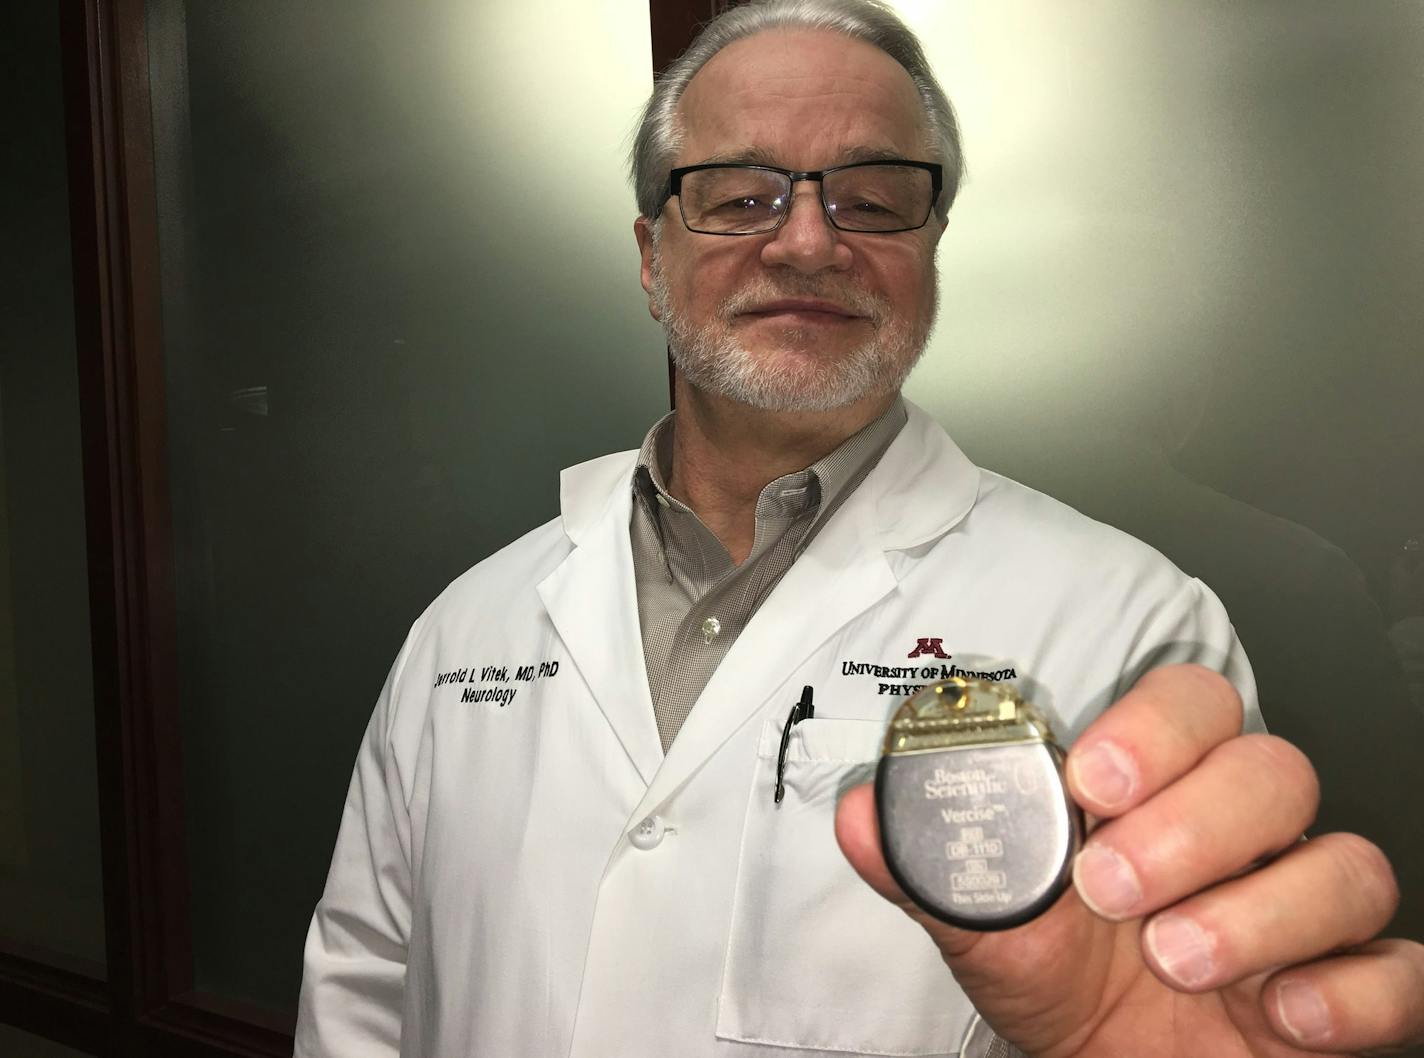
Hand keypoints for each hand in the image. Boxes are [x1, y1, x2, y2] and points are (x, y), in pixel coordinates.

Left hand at [835, 664, 1423, 1056]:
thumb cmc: (1062, 982)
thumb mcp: (987, 926)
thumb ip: (931, 863)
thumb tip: (861, 812)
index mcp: (1157, 796)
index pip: (1194, 703)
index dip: (1158, 727)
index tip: (1092, 779)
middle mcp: (1242, 839)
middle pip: (1274, 770)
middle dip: (1193, 826)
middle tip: (1114, 887)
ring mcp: (1305, 913)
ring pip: (1346, 863)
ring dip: (1258, 912)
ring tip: (1175, 958)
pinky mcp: (1355, 992)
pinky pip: (1406, 971)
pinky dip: (1354, 991)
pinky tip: (1280, 1015)